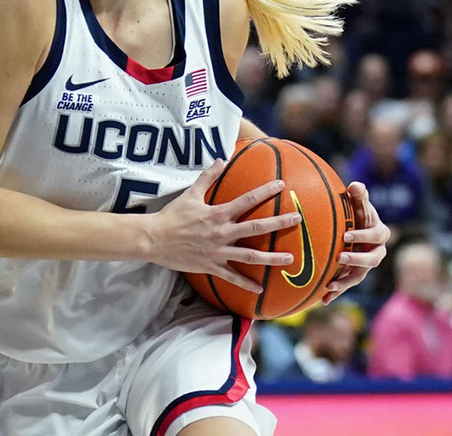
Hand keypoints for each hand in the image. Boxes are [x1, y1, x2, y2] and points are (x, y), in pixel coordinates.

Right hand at [145, 159, 298, 292]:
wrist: (154, 239)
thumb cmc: (172, 216)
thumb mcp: (190, 194)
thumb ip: (208, 177)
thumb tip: (221, 160)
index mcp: (218, 214)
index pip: (247, 200)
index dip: (265, 191)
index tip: (282, 185)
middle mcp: (222, 232)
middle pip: (256, 228)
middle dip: (278, 223)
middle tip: (297, 220)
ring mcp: (218, 251)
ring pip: (250, 256)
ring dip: (271, 258)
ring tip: (289, 259)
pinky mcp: (211, 266)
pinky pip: (232, 277)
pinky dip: (246, 284)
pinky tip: (260, 290)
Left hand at [323, 181, 389, 303]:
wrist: (355, 226)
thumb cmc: (357, 211)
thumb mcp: (359, 203)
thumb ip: (359, 195)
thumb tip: (355, 186)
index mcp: (379, 234)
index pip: (375, 236)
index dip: (363, 236)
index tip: (347, 234)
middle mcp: (376, 252)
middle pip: (371, 260)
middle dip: (356, 259)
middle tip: (340, 257)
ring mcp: (365, 265)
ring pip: (359, 276)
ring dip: (345, 282)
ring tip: (330, 286)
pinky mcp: (354, 274)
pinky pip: (347, 285)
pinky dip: (336, 293)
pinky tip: (323, 301)